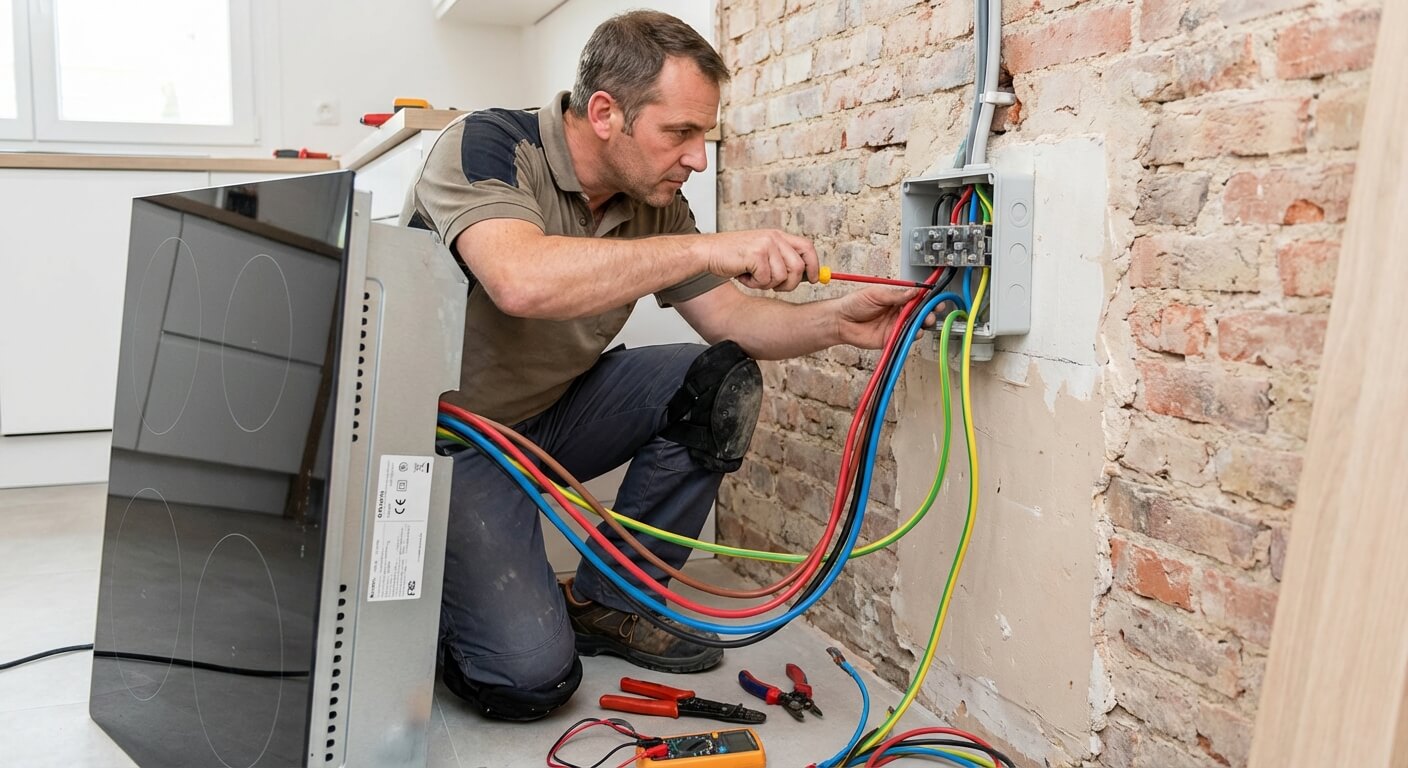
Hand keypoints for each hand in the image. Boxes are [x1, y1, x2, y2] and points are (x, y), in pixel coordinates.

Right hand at [699, 229, 818, 291]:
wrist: (707, 253)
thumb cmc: (732, 256)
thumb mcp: (761, 253)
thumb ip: (782, 260)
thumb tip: (806, 275)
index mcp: (777, 236)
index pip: (807, 248)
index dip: (813, 266)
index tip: (812, 279)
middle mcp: (774, 238)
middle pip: (798, 268)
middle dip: (789, 284)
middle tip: (773, 286)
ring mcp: (765, 245)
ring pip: (782, 277)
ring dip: (767, 284)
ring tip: (753, 276)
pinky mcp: (756, 255)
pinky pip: (766, 280)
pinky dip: (754, 284)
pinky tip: (743, 275)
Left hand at [834, 286, 938, 349]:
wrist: (841, 321)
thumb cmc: (853, 304)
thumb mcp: (876, 294)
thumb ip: (896, 295)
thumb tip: (913, 292)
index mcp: (895, 298)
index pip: (916, 298)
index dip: (927, 298)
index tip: (935, 298)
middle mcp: (898, 312)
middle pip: (919, 313)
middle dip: (928, 312)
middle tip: (932, 311)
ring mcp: (895, 325)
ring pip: (915, 326)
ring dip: (923, 323)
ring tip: (924, 321)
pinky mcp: (891, 338)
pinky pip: (905, 338)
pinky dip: (912, 335)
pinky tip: (914, 331)